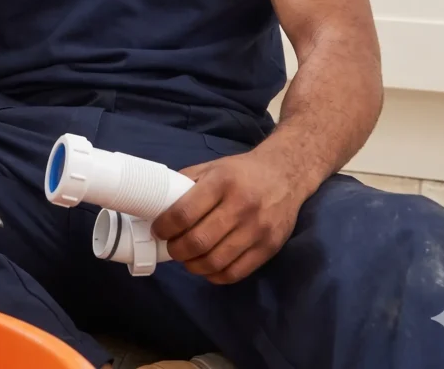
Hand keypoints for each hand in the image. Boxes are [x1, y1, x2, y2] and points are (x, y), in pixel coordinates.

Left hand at [151, 149, 306, 283]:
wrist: (286, 175)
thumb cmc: (241, 172)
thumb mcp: (212, 167)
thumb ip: (186, 184)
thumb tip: (157, 204)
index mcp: (221, 182)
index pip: (184, 213)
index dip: (165, 227)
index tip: (158, 230)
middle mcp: (241, 206)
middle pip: (198, 241)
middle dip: (176, 250)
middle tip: (171, 247)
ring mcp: (257, 229)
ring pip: (215, 261)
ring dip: (193, 265)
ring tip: (187, 258)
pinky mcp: (269, 248)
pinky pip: (236, 272)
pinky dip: (215, 275)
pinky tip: (207, 267)